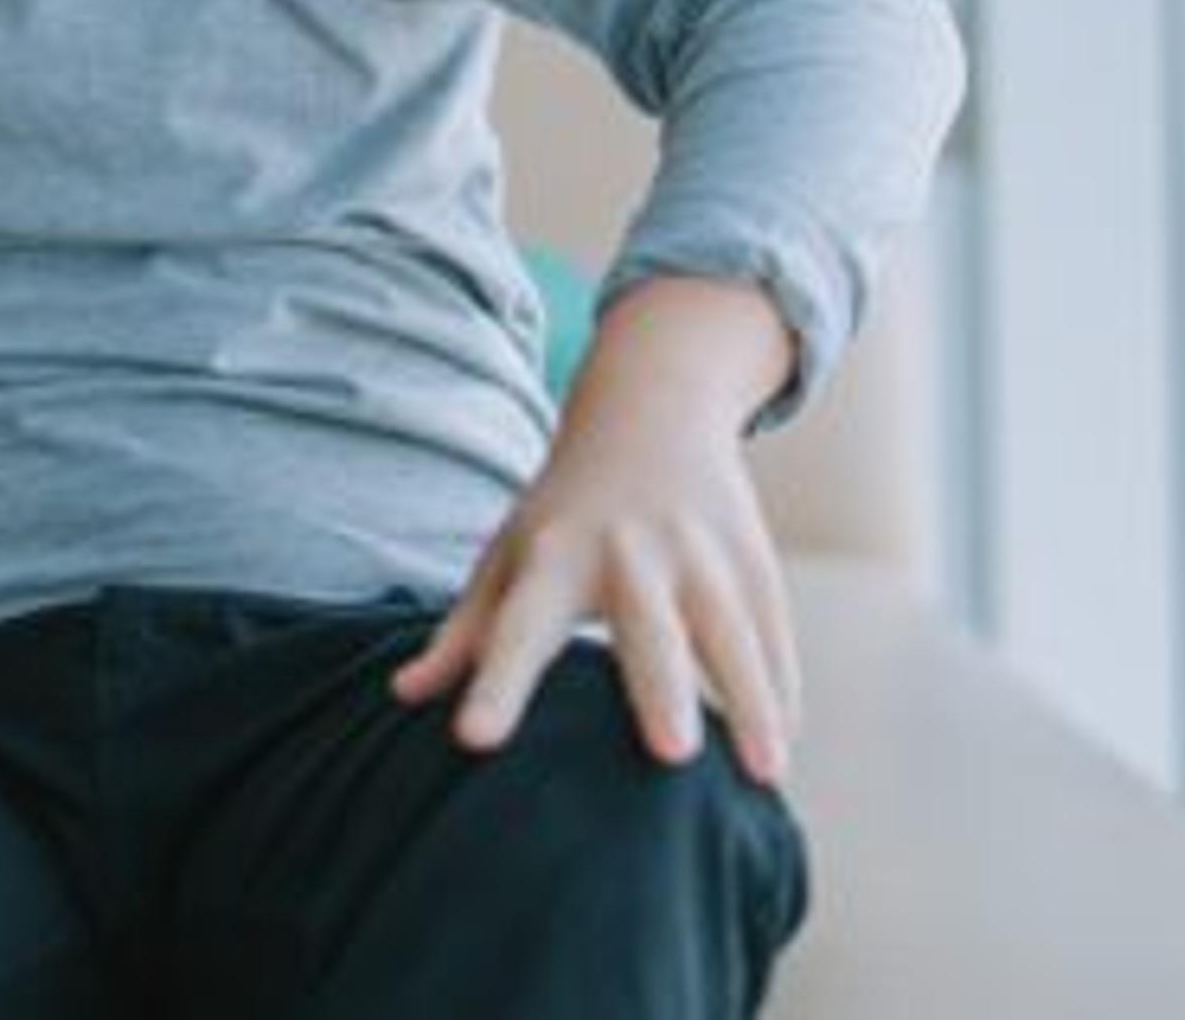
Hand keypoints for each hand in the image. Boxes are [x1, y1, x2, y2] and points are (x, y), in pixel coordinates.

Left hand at [388, 277, 805, 783]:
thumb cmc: (562, 510)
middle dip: (661, 689)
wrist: (651, 409)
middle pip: (647, 628)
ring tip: (764, 774)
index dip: (494, 684)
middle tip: (673, 756)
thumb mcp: (506, 556)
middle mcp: (629, 552)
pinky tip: (783, 745)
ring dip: (751, 701)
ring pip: (731, 631)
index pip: (516, 629)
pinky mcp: (751, 557)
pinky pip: (771, 629)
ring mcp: (699, 551)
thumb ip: (463, 633)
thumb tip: (401, 696)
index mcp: (551, 558)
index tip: (473, 740)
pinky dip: (779, 687)